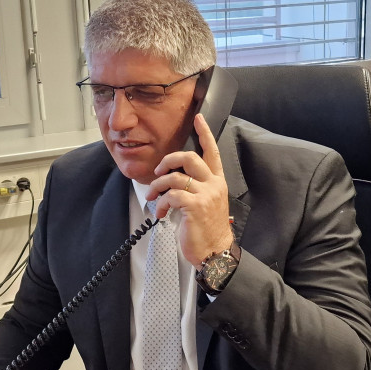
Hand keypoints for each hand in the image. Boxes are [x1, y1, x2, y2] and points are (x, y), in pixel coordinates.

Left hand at [146, 113, 233, 266]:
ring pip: (175, 177)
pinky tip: (160, 214)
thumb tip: (173, 178)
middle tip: (159, 171)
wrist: (214, 251)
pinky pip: (172, 196)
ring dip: (158, 186)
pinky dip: (161, 204)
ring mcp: (205, 195)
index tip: (198, 118)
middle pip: (190, 157)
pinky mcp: (195, 206)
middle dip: (169, 160)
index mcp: (217, 181)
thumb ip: (196, 187)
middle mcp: (213, 184)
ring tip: (153, 197)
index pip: (212, 151)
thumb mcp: (206, 202)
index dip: (204, 133)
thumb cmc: (207, 228)